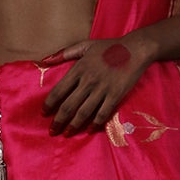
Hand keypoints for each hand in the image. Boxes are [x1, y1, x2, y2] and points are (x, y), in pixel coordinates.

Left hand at [40, 34, 154, 134]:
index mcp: (79, 69)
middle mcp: (88, 81)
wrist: (135, 49)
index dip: (49, 104)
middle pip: (69, 105)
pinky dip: (95, 123)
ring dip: (74, 125)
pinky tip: (89, 130)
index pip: (59, 90)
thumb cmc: (109, 47)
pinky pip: (103, 113)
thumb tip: (44, 60)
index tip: (44, 113)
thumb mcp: (85, 46)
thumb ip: (64, 53)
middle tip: (52, 130)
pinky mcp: (115, 95)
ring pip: (84, 112)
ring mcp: (102, 89)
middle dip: (59, 120)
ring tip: (67, 133)